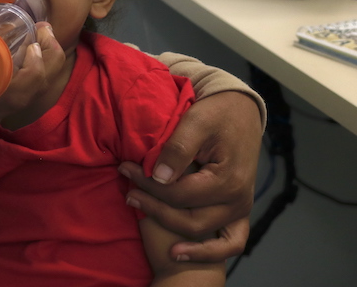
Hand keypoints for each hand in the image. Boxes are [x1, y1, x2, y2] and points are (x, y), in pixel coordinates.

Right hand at [0, 0, 65, 148]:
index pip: (28, 85)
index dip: (39, 62)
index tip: (35, 40)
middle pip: (33, 92)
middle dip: (44, 63)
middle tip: (41, 38)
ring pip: (19, 100)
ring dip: (26, 75)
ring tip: (23, 50)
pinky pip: (1, 108)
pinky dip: (6, 88)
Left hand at [119, 91, 259, 260]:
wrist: (240, 113)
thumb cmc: (216, 115)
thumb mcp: (195, 122)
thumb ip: (177, 149)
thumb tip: (159, 178)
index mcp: (228, 179)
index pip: (179, 194)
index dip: (148, 184)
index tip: (125, 169)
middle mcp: (238, 200)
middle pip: (187, 218)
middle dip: (152, 206)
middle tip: (127, 192)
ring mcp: (240, 209)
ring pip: (200, 231)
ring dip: (167, 224)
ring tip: (139, 208)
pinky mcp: (239, 212)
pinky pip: (229, 244)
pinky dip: (205, 251)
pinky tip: (177, 252)